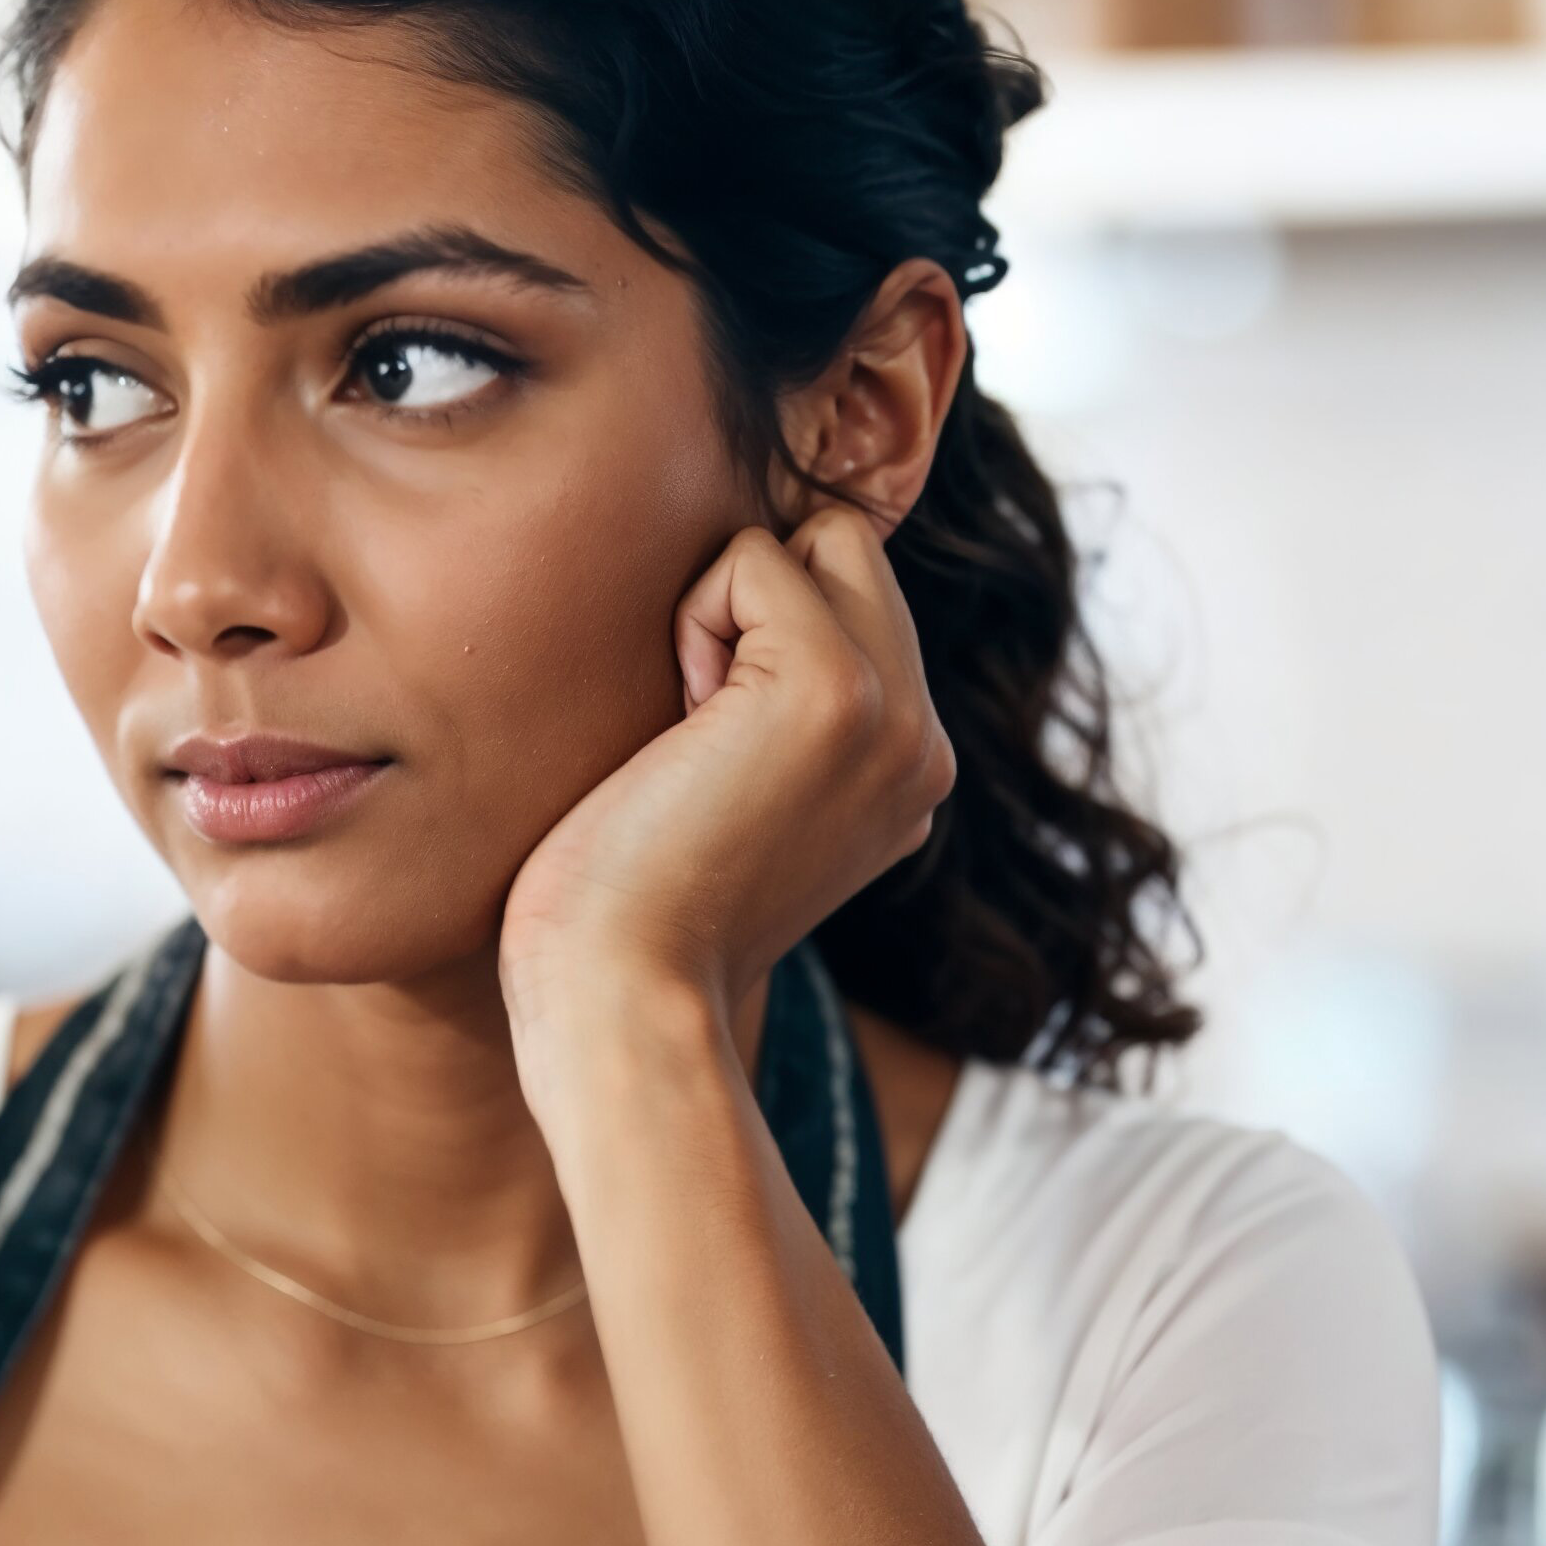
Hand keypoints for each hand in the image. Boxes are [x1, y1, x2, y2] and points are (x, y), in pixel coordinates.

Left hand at [497, 505, 953, 1128]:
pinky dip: (692, 618)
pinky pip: (755, 557)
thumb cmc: (624, 925)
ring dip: (725, 606)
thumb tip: (731, 630)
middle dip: (755, 599)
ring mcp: (895, 715)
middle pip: (849, 552)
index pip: (855, 608)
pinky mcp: (837, 690)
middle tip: (696, 727)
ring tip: (692, 731)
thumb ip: (768, 727)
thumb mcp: (728, 811)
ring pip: (819, 538)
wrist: (623, 1006)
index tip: (707, 760)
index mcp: (904, 775)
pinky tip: (679, 728)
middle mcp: (922, 743)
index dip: (756, 636)